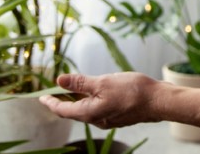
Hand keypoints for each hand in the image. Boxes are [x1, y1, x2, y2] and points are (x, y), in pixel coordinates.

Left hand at [39, 73, 161, 128]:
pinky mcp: (116, 115)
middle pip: (73, 112)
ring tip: (70, 89)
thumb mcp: (103, 82)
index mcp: (89, 113)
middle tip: (53, 92)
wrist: (157, 101)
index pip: (63, 110)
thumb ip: (80, 82)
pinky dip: (89, 100)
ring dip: (76, 100)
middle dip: (62, 101)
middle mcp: (96, 120)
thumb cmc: (132, 91)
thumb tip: (59, 80)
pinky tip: (92, 91)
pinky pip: (97, 109)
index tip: (41, 97)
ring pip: (85, 110)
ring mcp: (107, 119)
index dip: (51, 103)